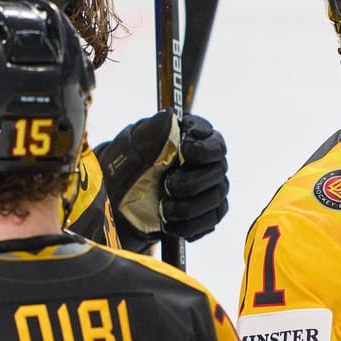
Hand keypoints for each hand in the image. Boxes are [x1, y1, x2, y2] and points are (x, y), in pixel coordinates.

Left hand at [96, 109, 229, 247]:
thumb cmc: (129, 163)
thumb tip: (169, 115)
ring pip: (216, 199)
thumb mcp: (133, 144)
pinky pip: (211, 221)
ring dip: (188, 208)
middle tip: (167, 186)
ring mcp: (212, 187)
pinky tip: (170, 224)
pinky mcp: (209, 212)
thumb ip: (151, 130)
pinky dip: (190, 226)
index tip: (182, 152)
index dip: (201, 151)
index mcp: (197, 140)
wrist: (121, 197)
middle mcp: (210, 163)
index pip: (215, 145)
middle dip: (191, 184)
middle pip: (219, 174)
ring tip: (163, 210)